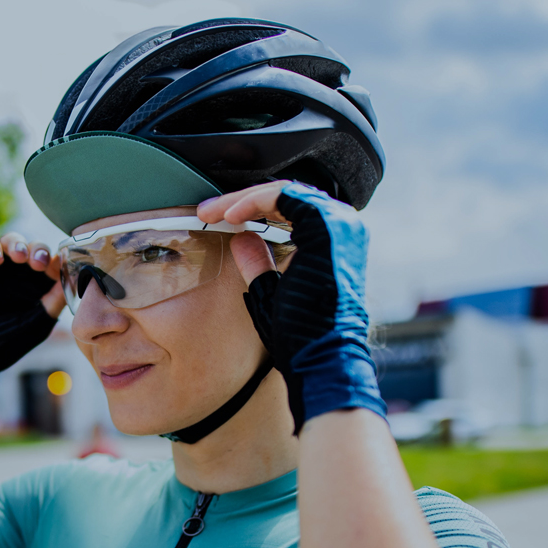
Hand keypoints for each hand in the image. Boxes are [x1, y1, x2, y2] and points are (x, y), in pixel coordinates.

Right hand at [0, 232, 61, 426]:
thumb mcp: (34, 326)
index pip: (53, 264)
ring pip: (11, 241)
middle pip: (34, 248)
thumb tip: (71, 280)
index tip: (56, 268)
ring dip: (18, 244)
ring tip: (18, 257)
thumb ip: (52, 304)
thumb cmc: (1, 344)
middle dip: (39, 250)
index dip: (57, 261)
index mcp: (37, 288)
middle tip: (37, 263)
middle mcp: (18, 274)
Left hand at [196, 181, 384, 432]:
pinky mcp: (327, 225)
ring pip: (282, 192)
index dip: (251, 210)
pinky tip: (229, 216)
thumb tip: (241, 240)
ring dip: (241, 200)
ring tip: (211, 213)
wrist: (320, 355)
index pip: (289, 210)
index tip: (216, 220)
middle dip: (240, 202)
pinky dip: (253, 203)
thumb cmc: (300, 334)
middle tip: (206, 211)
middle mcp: (342, 228)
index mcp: (331, 242)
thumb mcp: (271, 292)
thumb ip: (258, 264)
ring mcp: (339, 224)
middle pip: (284, 197)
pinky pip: (284, 197)